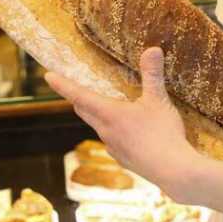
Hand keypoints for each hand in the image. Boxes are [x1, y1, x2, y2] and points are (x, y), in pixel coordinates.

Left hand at [44, 47, 197, 200]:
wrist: (174, 173)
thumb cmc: (163, 134)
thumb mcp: (159, 100)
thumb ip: (153, 74)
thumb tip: (152, 49)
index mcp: (110, 114)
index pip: (80, 96)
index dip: (63, 85)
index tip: (48, 76)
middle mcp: (106, 132)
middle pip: (85, 112)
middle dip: (80, 99)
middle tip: (76, 89)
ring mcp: (114, 148)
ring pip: (99, 127)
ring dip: (99, 116)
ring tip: (110, 108)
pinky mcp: (125, 160)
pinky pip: (113, 141)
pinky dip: (115, 132)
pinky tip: (131, 132)